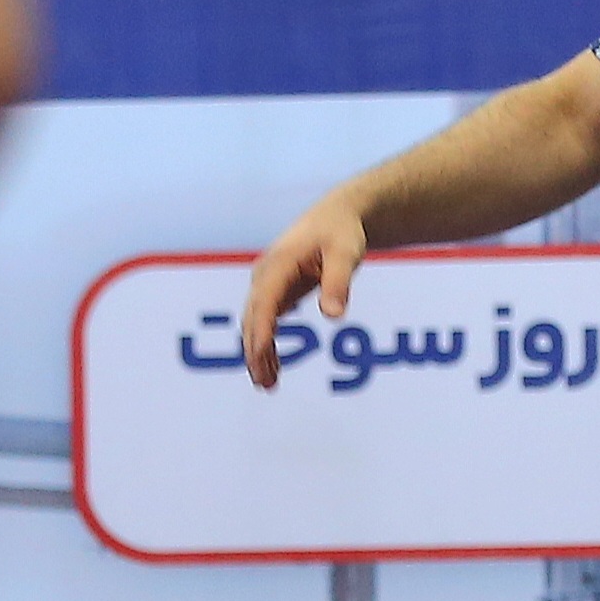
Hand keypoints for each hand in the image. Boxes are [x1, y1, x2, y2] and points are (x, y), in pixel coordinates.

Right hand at [241, 194, 368, 387]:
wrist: (337, 216)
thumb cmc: (342, 233)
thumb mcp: (346, 254)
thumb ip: (338, 284)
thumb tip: (333, 317)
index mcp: (279, 264)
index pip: (264, 303)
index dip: (261, 331)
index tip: (261, 357)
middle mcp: (266, 274)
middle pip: (253, 317)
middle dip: (255, 351)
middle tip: (266, 384)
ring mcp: (267, 282)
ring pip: (255, 321)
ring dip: (258, 352)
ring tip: (269, 384)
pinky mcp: (275, 289)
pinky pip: (265, 320)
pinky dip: (265, 342)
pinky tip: (274, 367)